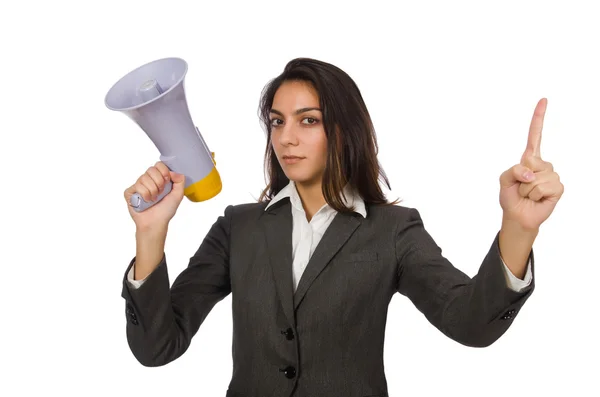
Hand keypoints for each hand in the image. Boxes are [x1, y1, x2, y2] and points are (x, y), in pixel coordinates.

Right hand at [124, 161, 185, 230]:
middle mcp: (147, 180)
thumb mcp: (178, 195)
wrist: (156, 223)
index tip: (167, 182)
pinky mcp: (130, 192)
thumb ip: (180, 181)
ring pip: (144, 178)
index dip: (164, 172)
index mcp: (158, 178)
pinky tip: (146, 202)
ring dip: (152, 191)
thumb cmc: (166, 210)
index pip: (159, 165)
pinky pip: (137, 186)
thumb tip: (172, 171)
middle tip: (160, 193)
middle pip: (151, 169)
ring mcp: (138, 186)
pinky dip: (144, 195)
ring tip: (153, 199)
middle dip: (159, 182)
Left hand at [499, 98, 563, 230]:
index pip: (535, 135)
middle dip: (520, 177)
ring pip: (535, 178)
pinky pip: (543, 187)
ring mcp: (552, 175)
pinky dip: (535, 195)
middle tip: (521, 187)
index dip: (538, 118)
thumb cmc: (511, 197)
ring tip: (528, 195)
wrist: (518, 216)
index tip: (543, 99)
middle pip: (530, 161)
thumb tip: (531, 174)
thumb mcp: (504, 180)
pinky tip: (537, 199)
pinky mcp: (558, 187)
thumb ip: (513, 170)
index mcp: (529, 159)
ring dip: (526, 189)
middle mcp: (542, 164)